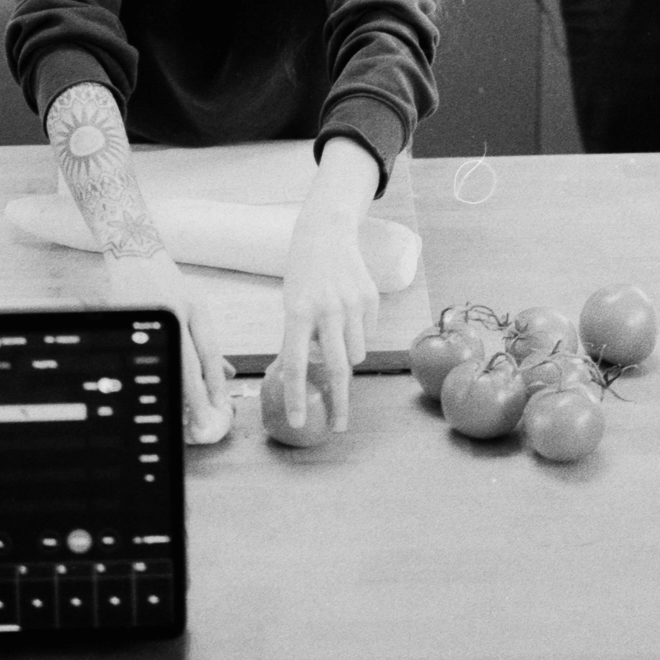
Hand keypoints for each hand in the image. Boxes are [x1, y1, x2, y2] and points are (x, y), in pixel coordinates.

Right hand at [107, 250, 234, 444]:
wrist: (134, 254)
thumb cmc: (167, 285)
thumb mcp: (194, 307)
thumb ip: (206, 343)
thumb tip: (226, 375)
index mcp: (195, 309)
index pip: (209, 354)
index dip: (216, 384)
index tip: (222, 409)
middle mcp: (177, 313)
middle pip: (191, 364)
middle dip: (199, 398)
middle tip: (204, 424)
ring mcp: (152, 316)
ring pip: (167, 363)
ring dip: (175, 393)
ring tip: (178, 417)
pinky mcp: (131, 319)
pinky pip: (144, 357)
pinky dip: (152, 377)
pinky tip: (154, 394)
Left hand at [278, 208, 379, 432]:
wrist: (327, 233)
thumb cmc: (302, 276)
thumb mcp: (289, 305)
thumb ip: (294, 341)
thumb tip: (287, 381)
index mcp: (297, 313)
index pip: (295, 364)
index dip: (296, 396)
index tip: (299, 422)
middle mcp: (327, 309)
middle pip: (337, 368)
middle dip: (339, 403)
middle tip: (338, 426)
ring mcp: (352, 303)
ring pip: (355, 354)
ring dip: (346, 356)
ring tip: (336, 331)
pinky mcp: (371, 298)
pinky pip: (367, 334)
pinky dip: (357, 332)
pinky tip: (348, 308)